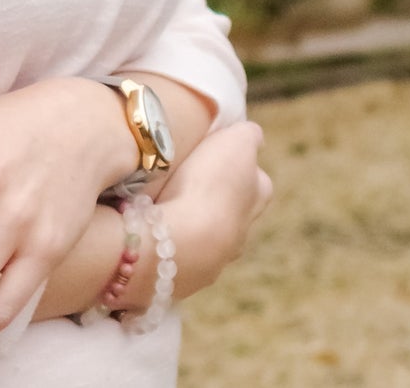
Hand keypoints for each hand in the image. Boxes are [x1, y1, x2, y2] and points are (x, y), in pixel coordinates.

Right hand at [155, 121, 272, 300]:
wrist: (181, 240)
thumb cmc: (212, 185)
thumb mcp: (237, 141)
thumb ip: (249, 135)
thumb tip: (253, 135)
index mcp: (258, 197)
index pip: (258, 178)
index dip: (240, 163)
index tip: (218, 152)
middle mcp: (242, 232)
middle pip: (233, 208)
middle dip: (214, 194)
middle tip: (189, 175)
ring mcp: (213, 258)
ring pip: (205, 233)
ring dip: (190, 219)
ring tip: (164, 200)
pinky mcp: (182, 273)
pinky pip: (177, 250)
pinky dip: (168, 238)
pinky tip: (151, 226)